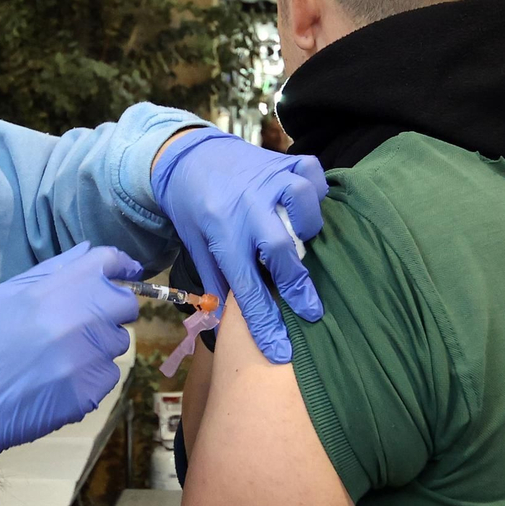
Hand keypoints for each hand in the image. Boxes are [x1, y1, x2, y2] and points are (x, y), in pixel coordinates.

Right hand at [0, 242, 141, 476]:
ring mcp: (85, 357)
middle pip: (125, 302)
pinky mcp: (89, 390)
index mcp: (50, 291)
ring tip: (64, 355)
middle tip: (87, 321)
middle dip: (112, 308)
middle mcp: (75, 319)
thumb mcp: (2, 296)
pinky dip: (92, 375)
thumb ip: (49, 271)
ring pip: (117, 341)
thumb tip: (86, 252)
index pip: (106, 262)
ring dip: (100, 344)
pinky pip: (108, 373)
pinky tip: (63, 379)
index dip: (120, 265)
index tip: (124, 273)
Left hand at [151, 129, 327, 363]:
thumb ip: (215, 279)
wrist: (187, 155)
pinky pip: (311, 171)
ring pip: (302, 201)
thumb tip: (225, 321)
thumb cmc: (193, 207)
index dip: (264, 320)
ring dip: (309, 225)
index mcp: (221, 232)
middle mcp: (246, 205)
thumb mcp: (194, 245)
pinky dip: (317, 187)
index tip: (281, 349)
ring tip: (303, 240)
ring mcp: (267, 178)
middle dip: (298, 285)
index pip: (246, 286)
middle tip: (312, 311)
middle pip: (279, 248)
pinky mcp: (282, 160)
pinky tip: (309, 203)